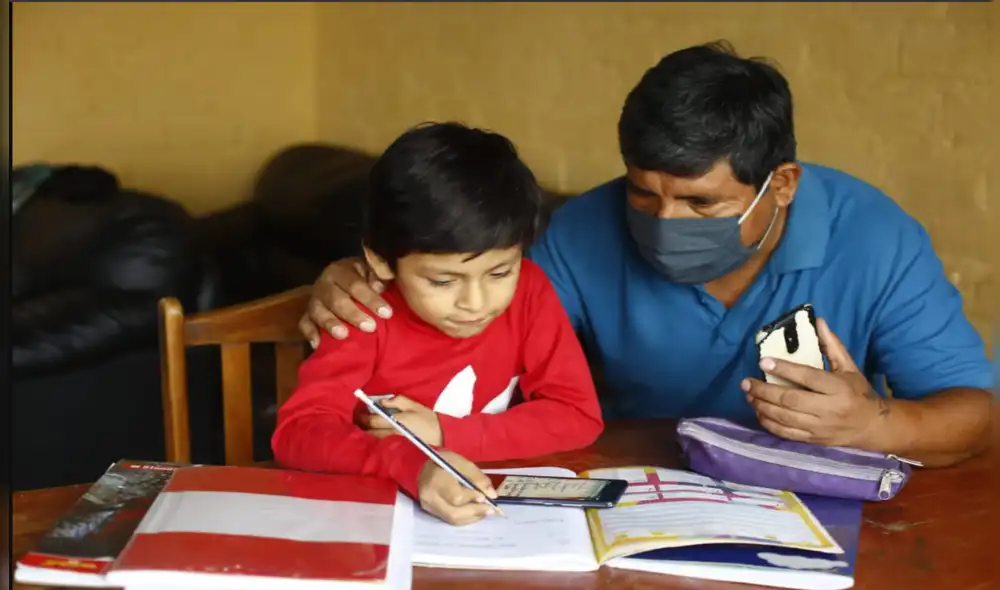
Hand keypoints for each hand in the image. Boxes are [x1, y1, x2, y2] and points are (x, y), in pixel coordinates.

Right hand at [298, 257, 394, 347]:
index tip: (387, 313)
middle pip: (336, 300)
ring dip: (331, 324)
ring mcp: (314, 300)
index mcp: (340, 271)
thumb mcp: (371, 271)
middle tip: (370, 327)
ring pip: (318, 312)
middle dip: (353, 314)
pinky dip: (310, 333)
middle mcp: (324, 284)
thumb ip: (378, 276)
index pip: (355, 285)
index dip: (371, 299)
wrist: (342, 279)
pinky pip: (304, 323)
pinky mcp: (307, 314)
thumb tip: (379, 286)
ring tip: (343, 335)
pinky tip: (318, 344)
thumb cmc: (362, 277)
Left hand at [359, 396, 442, 445]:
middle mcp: (392, 434)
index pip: (373, 420)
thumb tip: (382, 402)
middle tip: (357, 421)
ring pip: (376, 439)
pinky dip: (377, 440)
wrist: (442, 439)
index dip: (363, 417)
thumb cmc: (429, 420)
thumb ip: (398, 401)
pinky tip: (376, 438)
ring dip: (368, 434)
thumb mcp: (415, 406)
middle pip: (371, 432)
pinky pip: (383, 444)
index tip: (358, 413)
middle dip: (362, 427)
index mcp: (395, 422)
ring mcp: (394, 443)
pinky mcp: (398, 449)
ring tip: (364, 429)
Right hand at [418, 451, 498, 525]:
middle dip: (475, 511)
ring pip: (453, 519)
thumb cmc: (443, 462)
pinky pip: (451, 520)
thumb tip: (492, 494)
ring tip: (486, 511)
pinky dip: (466, 518)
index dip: (472, 498)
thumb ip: (477, 477)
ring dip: (473, 517)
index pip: (456, 496)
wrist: (422, 469)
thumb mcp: (460, 462)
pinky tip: (475, 512)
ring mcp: (430, 508)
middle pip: (454, 512)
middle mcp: (430, 497)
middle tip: (491, 509)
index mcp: (436, 479)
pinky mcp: (432, 513)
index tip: (485, 497)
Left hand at [742, 318, 890, 448]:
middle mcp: (828, 409)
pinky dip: (769, 424)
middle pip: (790, 400)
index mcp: (838, 388)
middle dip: (764, 391)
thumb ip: (832, 346)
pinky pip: (787, 433)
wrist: (871, 426)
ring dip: (762, 406)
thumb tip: (818, 322)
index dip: (784, 369)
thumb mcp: (849, 367)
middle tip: (746, 382)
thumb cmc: (857, 392)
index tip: (763, 361)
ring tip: (748, 395)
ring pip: (785, 418)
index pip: (807, 377)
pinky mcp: (813, 439)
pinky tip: (759, 412)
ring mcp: (819, 427)